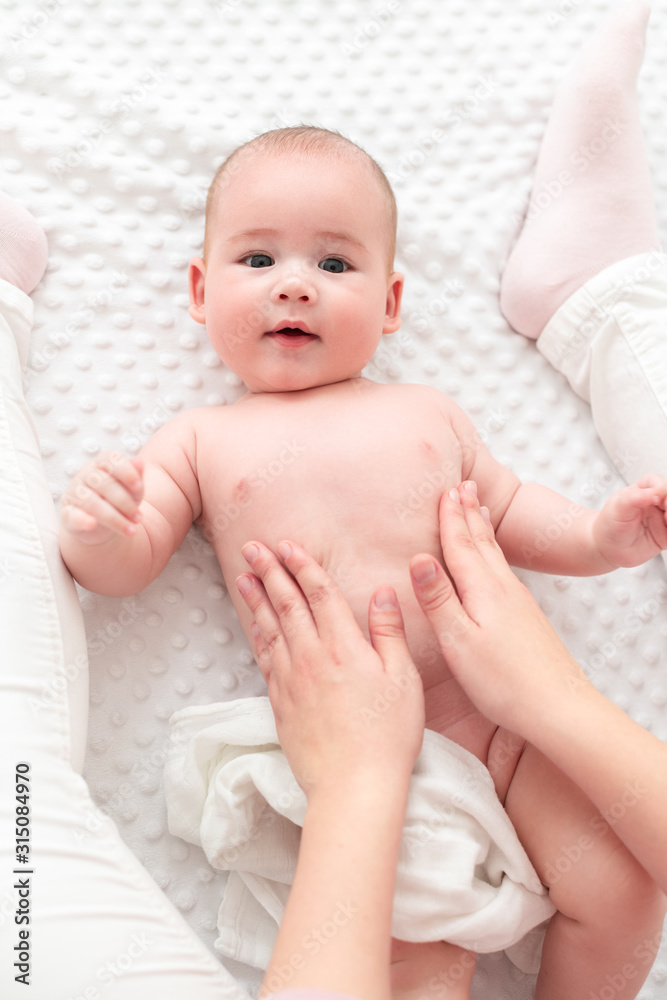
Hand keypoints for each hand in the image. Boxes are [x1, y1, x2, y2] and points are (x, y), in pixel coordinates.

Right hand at [61, 451, 143, 544]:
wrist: (101, 525)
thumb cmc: (119, 501)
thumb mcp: (132, 490)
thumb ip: (136, 476)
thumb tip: (139, 462)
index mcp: (101, 463)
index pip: (111, 459)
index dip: (126, 472)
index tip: (139, 487)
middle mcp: (85, 475)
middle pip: (105, 484)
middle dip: (125, 503)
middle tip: (139, 518)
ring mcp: (74, 494)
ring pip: (92, 503)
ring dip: (115, 519)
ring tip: (131, 530)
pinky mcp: (67, 514)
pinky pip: (72, 516)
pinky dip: (82, 520)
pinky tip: (92, 524)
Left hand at [235, 539, 424, 798]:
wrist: (353, 785)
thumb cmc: (387, 733)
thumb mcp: (403, 678)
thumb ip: (389, 632)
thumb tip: (382, 593)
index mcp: (344, 646)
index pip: (318, 594)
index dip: (302, 565)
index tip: (287, 545)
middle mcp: (311, 657)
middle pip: (286, 603)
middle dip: (269, 571)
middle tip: (253, 547)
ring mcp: (291, 680)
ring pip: (269, 628)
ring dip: (256, 598)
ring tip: (243, 575)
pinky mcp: (281, 704)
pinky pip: (265, 660)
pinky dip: (257, 636)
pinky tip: (254, 626)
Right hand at [408, 483, 587, 738]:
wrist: (560, 709)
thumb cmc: (504, 682)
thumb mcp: (459, 642)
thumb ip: (439, 600)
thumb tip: (419, 558)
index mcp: (484, 591)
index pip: (461, 545)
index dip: (450, 518)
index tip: (443, 491)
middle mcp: (505, 590)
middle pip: (483, 542)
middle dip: (469, 513)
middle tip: (463, 485)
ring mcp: (520, 604)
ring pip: (497, 555)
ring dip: (485, 529)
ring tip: (481, 509)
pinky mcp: (529, 621)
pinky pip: (506, 572)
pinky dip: (496, 554)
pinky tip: (498, 563)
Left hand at [592, 474, 666, 567]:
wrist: (608, 549)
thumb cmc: (610, 524)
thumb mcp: (618, 508)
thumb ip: (635, 498)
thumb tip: (654, 493)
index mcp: (642, 491)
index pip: (657, 482)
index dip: (661, 488)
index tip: (657, 498)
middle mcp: (654, 503)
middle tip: (665, 516)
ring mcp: (662, 518)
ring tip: (666, 523)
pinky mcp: (666, 534)